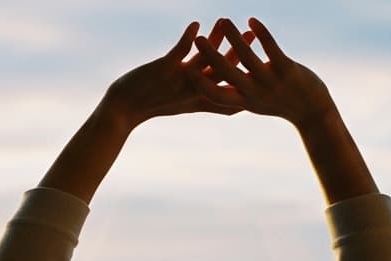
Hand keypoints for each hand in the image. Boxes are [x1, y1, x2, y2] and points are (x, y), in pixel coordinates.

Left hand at [100, 21, 243, 128]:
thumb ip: (207, 101)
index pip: (230, 87)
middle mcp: (193, 89)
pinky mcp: (163, 69)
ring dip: (215, 39)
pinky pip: (179, 51)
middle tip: (253, 33)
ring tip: (226, 21)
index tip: (267, 63)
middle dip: (239, 50)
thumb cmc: (153, 105)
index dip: (247, 74)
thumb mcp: (185, 105)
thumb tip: (227, 106)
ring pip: (203, 58)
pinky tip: (196, 24)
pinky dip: (188, 38)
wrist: (124, 110)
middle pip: (222, 70)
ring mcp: (179, 80)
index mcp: (200, 97)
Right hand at [191, 18, 337, 128]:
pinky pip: (271, 48)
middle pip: (226, 74)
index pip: (215, 94)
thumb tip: (217, 90)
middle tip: (198, 39)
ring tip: (223, 20)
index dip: (199, 82)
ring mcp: (270, 81)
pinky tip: (252, 20)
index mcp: (243, 101)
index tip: (185, 70)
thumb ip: (236, 95)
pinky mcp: (287, 69)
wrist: (313, 111)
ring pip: (247, 57)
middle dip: (211, 55)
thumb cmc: (282, 105)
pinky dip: (261, 33)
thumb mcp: (256, 102)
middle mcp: (254, 93)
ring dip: (233, 37)